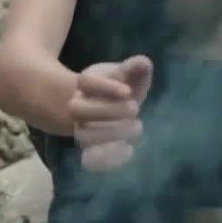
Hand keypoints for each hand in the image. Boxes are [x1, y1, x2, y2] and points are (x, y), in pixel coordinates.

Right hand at [68, 55, 152, 170]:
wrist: (109, 108)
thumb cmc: (119, 88)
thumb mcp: (127, 74)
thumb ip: (135, 69)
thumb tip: (144, 63)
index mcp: (85, 84)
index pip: (86, 81)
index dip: (105, 86)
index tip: (128, 91)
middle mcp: (77, 107)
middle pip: (78, 109)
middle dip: (108, 110)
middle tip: (135, 108)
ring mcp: (80, 130)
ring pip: (84, 135)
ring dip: (112, 133)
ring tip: (138, 126)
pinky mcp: (89, 150)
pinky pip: (90, 159)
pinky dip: (109, 159)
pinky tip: (130, 150)